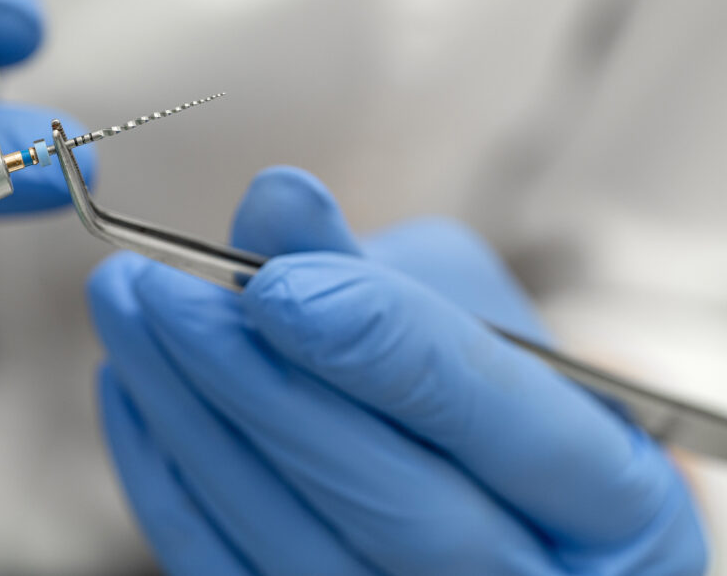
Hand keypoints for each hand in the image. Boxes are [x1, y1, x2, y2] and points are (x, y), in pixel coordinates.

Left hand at [90, 166, 705, 574]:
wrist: (506, 504)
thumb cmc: (501, 396)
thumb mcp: (471, 314)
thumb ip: (377, 268)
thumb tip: (277, 199)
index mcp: (613, 499)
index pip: (498, 419)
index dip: (382, 346)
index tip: (271, 280)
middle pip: (390, 501)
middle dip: (258, 386)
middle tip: (162, 290)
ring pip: (292, 545)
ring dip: (189, 422)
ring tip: (125, 314)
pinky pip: (228, 574)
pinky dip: (167, 481)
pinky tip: (130, 387)